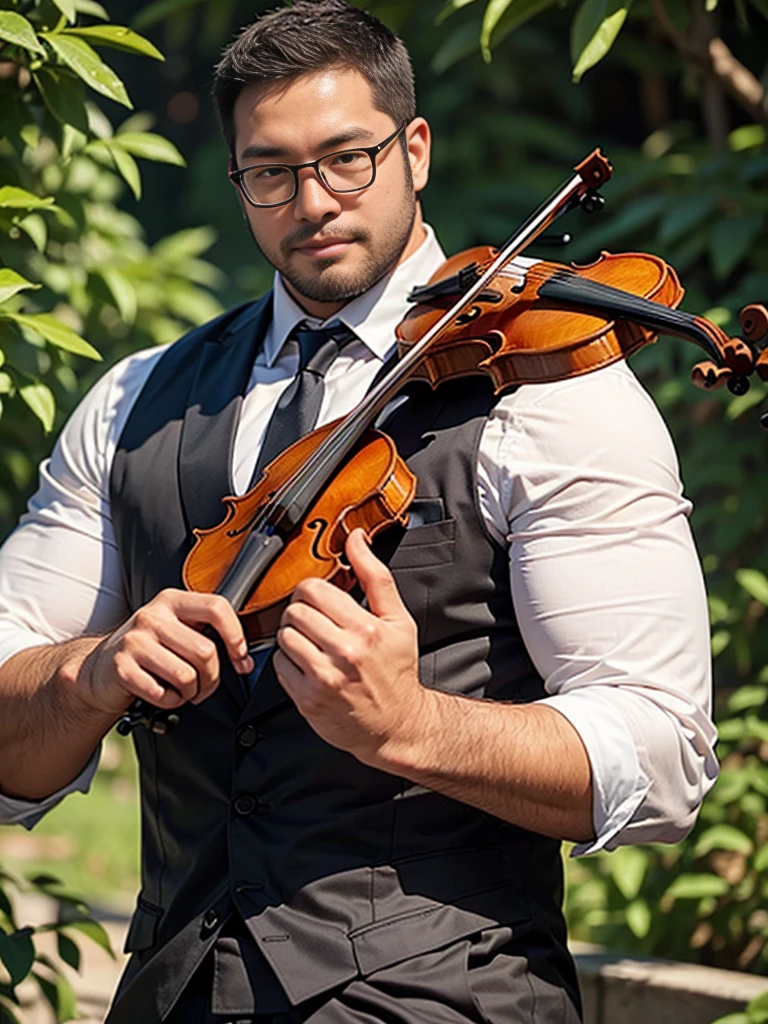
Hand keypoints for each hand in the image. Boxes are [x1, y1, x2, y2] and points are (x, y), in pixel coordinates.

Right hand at [77, 589, 253, 714]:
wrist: (99, 669)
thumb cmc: (148, 651)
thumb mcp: (176, 630)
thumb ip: (207, 633)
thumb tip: (244, 658)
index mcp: (172, 601)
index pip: (217, 608)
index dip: (236, 637)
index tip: (241, 660)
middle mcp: (153, 615)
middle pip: (206, 651)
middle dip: (212, 679)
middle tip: (203, 686)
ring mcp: (135, 640)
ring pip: (187, 676)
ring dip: (190, 692)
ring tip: (182, 690)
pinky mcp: (121, 667)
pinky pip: (163, 693)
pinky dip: (169, 702)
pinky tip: (162, 694)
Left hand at [273, 528, 428, 765]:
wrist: (397, 724)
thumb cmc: (397, 671)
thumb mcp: (398, 620)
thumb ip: (375, 575)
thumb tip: (356, 538)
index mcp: (366, 628)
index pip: (314, 590)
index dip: (310, 591)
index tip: (318, 600)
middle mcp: (345, 653)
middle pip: (295, 611)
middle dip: (300, 612)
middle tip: (313, 621)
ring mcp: (324, 678)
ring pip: (284, 637)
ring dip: (292, 635)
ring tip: (310, 642)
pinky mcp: (308, 699)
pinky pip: (279, 665)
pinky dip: (287, 661)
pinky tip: (306, 663)